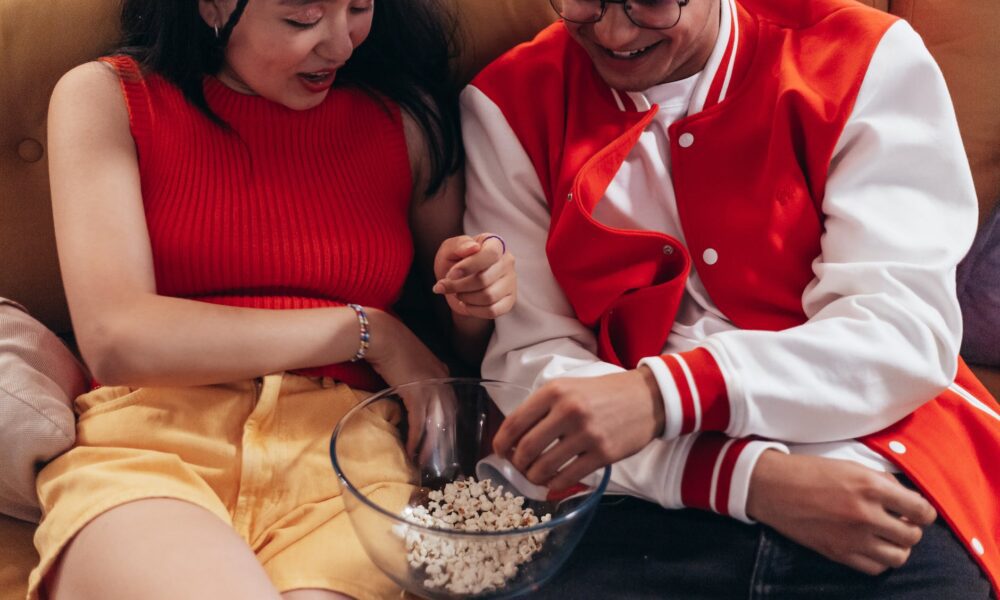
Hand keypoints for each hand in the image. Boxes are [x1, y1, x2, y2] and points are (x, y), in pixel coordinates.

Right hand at [364, 309, 450, 454]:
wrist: (381, 334)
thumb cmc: (391, 345)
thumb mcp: (411, 362)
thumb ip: (418, 376)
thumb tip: (412, 391)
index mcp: (442, 373)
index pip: (451, 403)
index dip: (448, 422)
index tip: (445, 438)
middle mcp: (441, 381)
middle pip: (448, 416)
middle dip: (444, 438)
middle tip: (439, 457)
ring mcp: (431, 387)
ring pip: (436, 423)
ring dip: (430, 444)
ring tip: (424, 459)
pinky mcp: (417, 393)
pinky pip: (419, 422)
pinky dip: (416, 438)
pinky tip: (411, 448)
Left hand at [432, 233, 515, 318]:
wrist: (456, 283)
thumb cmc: (454, 262)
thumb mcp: (449, 250)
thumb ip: (459, 245)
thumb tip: (473, 247)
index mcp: (495, 243)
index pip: (490, 254)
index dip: (468, 266)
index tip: (450, 274)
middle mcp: (507, 261)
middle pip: (484, 279)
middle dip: (459, 285)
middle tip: (444, 285)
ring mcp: (510, 282)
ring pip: (488, 297)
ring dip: (465, 298)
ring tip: (457, 293)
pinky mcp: (509, 300)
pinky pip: (492, 311)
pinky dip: (473, 310)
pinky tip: (466, 303)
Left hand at [492, 368, 664, 490]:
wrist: (648, 397)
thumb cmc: (603, 393)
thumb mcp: (569, 387)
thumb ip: (543, 407)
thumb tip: (515, 437)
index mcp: (554, 392)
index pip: (514, 423)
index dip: (500, 443)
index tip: (500, 453)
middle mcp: (567, 411)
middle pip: (525, 450)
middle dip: (516, 465)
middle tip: (520, 468)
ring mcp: (586, 434)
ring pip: (543, 468)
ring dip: (533, 477)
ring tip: (536, 476)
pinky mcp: (603, 454)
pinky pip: (567, 478)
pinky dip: (554, 485)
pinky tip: (554, 482)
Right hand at [747, 451, 937, 575]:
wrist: (772, 486)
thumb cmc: (809, 471)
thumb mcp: (850, 465)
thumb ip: (881, 482)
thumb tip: (903, 498)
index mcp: (870, 486)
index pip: (920, 510)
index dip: (923, 512)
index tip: (916, 510)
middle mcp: (865, 514)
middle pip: (912, 535)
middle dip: (910, 528)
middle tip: (898, 521)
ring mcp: (852, 538)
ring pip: (899, 556)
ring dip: (897, 547)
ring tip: (886, 536)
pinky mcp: (838, 553)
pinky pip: (875, 568)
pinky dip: (879, 559)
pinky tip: (870, 546)